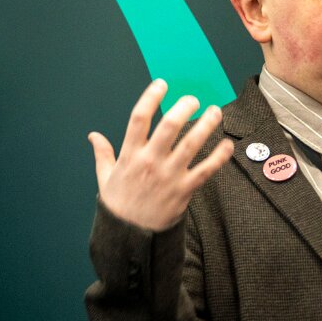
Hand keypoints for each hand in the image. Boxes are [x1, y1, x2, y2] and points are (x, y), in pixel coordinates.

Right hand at [88, 79, 233, 230]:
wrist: (130, 237)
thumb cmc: (119, 205)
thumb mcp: (105, 178)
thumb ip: (103, 154)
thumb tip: (93, 136)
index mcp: (130, 155)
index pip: (139, 118)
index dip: (151, 98)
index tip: (162, 84)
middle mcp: (150, 162)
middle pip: (169, 127)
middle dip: (183, 108)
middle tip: (193, 98)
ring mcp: (168, 176)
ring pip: (191, 145)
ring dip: (206, 125)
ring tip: (215, 111)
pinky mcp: (184, 190)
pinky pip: (206, 170)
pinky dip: (219, 157)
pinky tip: (228, 145)